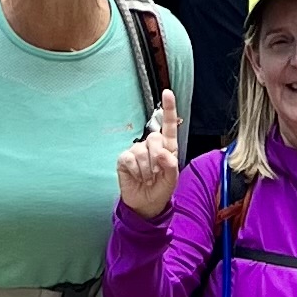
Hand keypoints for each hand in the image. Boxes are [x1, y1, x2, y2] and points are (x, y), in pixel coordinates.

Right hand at [115, 90, 181, 218]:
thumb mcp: (172, 179)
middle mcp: (151, 145)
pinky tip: (137, 176)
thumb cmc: (161, 189)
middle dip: (157, 158)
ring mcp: (136, 151)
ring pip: (142, 151)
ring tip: (147, 178)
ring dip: (147, 170)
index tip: (167, 92)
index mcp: (167, 147)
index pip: (168, 125)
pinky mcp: (124, 158)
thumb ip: (170, 165)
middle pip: (154, 138)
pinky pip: (130, 159)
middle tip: (156, 173)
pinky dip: (136, 171)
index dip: (169, 108)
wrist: (146, 204)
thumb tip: (161, 152)